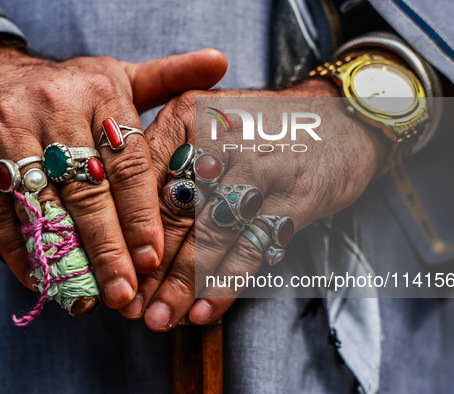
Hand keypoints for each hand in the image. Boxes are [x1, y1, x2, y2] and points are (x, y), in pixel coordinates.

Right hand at [0, 41, 226, 308]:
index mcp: (99, 92)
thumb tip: (220, 63)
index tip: (153, 256)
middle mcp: (53, 108)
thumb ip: (168, 78)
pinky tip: (41, 279)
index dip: (141, 212)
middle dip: (108, 246)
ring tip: (88, 295)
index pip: (128, 160)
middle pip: (86, 190)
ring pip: (41, 205)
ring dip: (64, 256)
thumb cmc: (67, 87)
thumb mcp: (117, 76)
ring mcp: (6, 130)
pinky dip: (18, 250)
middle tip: (124, 292)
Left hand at [120, 78, 386, 328]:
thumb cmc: (260, 133)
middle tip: (128, 307)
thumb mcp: (208, 133)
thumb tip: (129, 238)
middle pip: (173, 211)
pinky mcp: (297, 195)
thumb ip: (169, 169)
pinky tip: (204, 311)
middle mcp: (220, 137)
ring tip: (159, 319)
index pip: (142, 181)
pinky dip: (226, 283)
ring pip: (209, 234)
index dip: (125, 231)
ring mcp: (262, 165)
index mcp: (188, 116)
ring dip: (182, 283)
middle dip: (149, 266)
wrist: (340, 120)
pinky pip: (252, 247)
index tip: (112, 271)